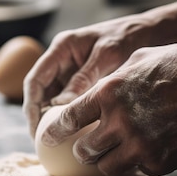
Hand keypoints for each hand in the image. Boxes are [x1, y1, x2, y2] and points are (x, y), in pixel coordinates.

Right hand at [22, 13, 158, 136]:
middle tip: (42, 142)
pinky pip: (69, 100)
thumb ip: (85, 77)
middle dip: (37, 117)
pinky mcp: (81, 81)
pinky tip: (74, 135)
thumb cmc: (126, 38)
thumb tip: (62, 105)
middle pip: (40, 92)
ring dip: (51, 118)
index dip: (31, 105)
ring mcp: (70, 71)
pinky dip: (69, 115)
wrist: (145, 32)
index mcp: (61, 48)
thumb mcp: (107, 55)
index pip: (35, 80)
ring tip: (55, 143)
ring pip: (52, 98)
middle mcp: (61, 60)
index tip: (35, 127)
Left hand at [40, 44, 176, 175]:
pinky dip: (137, 163)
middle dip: (82, 150)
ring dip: (106, 161)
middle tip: (86, 147)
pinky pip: (137, 170)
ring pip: (106, 167)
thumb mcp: (140, 59)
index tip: (46, 137)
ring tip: (114, 153)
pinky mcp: (158, 162)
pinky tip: (146, 150)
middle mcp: (119, 122)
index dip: (53, 131)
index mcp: (109, 93)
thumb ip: (113, 78)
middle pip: (84, 150)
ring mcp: (139, 146)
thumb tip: (95, 90)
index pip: (67, 120)